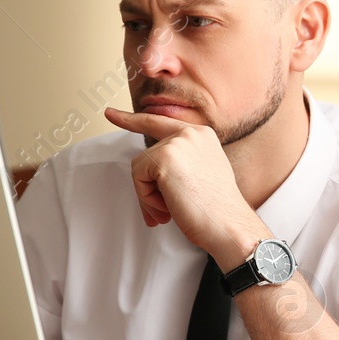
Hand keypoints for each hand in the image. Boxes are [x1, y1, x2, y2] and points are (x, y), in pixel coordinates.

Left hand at [103, 107, 266, 262]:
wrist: (228, 225)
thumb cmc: (216, 210)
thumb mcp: (201, 174)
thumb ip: (179, 162)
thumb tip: (148, 172)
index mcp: (202, 135)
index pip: (160, 122)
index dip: (132, 120)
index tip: (110, 113)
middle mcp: (191, 133)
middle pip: (148, 155)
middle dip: (149, 187)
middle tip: (163, 211)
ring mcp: (178, 143)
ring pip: (141, 167)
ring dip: (150, 195)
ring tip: (170, 210)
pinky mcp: (165, 157)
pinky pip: (138, 176)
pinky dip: (146, 197)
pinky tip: (168, 205)